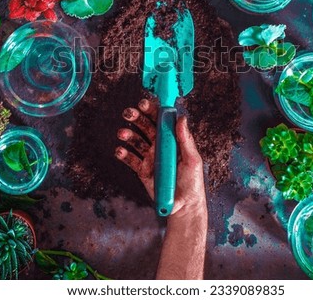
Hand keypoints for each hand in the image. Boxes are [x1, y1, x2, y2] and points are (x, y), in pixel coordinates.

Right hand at [116, 99, 205, 216]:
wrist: (183, 207)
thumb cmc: (192, 182)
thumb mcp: (192, 160)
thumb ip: (185, 140)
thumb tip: (182, 118)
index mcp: (172, 140)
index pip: (161, 120)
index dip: (153, 110)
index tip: (144, 104)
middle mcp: (160, 146)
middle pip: (146, 127)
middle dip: (137, 118)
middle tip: (128, 113)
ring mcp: (150, 157)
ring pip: (136, 141)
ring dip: (128, 135)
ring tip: (122, 134)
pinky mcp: (142, 170)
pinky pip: (130, 159)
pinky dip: (123, 154)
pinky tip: (120, 151)